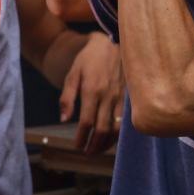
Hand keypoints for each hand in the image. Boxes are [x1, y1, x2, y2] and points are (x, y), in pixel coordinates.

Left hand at [61, 33, 122, 154]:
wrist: (112, 42)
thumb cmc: (89, 58)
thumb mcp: (72, 74)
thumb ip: (67, 98)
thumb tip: (64, 120)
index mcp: (91, 90)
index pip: (87, 122)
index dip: (81, 137)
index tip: (76, 146)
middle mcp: (107, 96)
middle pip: (103, 129)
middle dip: (94, 145)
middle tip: (87, 152)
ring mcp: (120, 97)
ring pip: (117, 128)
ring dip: (107, 143)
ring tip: (98, 149)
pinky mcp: (129, 96)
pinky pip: (125, 120)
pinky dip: (119, 133)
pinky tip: (112, 138)